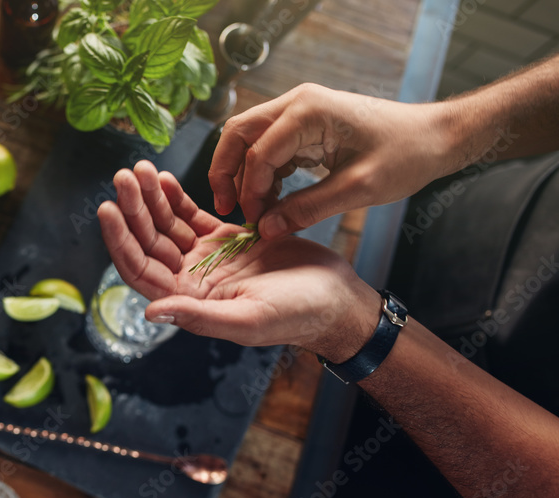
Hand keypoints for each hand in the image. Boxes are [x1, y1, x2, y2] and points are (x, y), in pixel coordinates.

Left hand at [98, 161, 378, 359]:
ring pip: (166, 225)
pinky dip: (175, 197)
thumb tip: (151, 312)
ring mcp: (206, 258)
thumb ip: (199, 316)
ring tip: (138, 169)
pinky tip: (161, 178)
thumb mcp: (247, 319)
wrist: (334, 299)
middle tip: (123, 176)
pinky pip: (191, 215)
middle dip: (133, 209)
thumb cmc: (296, 315)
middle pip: (148, 241)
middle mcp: (189, 280)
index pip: (140, 270)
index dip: (120, 241)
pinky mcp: (225, 239)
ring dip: (150, 198)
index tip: (108, 209)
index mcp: (188, 301)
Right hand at [208, 83, 451, 238]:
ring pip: (247, 140)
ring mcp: (298, 112)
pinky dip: (262, 175)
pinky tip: (272, 201)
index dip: (250, 191)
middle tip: (228, 209)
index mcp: (308, 112)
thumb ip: (308, 209)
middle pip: (238, 134)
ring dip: (243, 175)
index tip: (255, 223)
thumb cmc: (406, 155)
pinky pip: (268, 148)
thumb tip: (265, 229)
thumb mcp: (358, 189)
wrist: (436, 137)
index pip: (258, 153)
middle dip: (227, 173)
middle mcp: (296, 103)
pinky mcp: (304, 126)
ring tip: (253, 211)